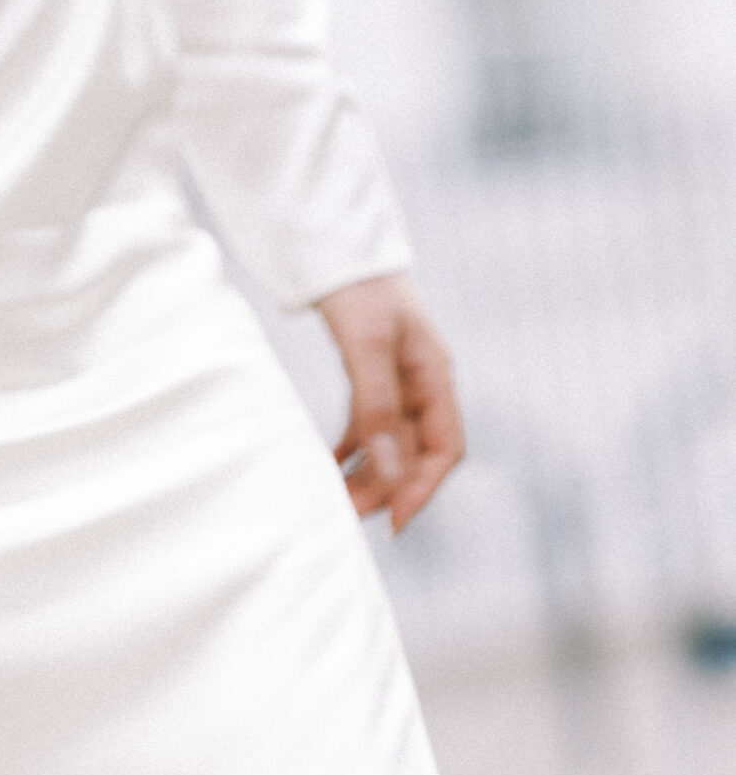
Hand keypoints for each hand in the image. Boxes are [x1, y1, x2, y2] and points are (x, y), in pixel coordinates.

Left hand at [315, 273, 463, 533]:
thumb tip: (386, 470)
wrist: (342, 252)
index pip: (445, 449)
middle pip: (415, 454)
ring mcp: (400, 384)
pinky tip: (328, 466)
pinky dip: (351, 451)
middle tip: (348, 517)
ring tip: (335, 501)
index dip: (423, 488)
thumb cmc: (361, 293)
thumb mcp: (367, 347)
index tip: (394, 521)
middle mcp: (423, 386)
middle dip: (387, 489)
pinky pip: (368, 427)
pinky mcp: (373, 379)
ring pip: (389, 445)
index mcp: (436, 378)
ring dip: (366, 475)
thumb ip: (377, 406)